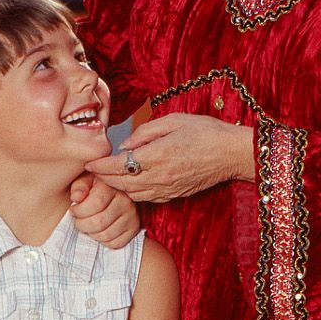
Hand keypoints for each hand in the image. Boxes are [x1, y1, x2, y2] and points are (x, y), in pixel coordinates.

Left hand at [66, 172, 142, 248]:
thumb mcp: (85, 181)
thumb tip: (76, 196)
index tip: (73, 210)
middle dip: (82, 224)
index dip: (80, 211)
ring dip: (91, 233)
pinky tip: (99, 231)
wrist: (112, 195)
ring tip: (88, 225)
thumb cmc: (94, 188)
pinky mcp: (133, 229)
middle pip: (99, 222)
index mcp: (113, 187)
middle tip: (78, 220)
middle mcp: (126, 201)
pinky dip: (103, 241)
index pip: (97, 203)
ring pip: (105, 235)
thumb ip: (79, 186)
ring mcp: (131, 216)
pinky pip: (115, 243)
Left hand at [84, 111, 253, 203]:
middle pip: (121, 184)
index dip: (100, 166)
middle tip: (93, 172)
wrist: (232, 153)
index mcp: (157, 156)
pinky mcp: (175, 194)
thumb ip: (145, 132)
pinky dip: (134, 193)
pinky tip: (130, 185)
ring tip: (107, 179)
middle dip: (104, 179)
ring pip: (133, 194)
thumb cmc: (205, 132)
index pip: (119, 165)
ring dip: (117, 188)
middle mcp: (160, 176)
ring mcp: (167, 188)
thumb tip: (126, 145)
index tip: (89, 163)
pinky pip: (147, 198)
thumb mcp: (173, 121)